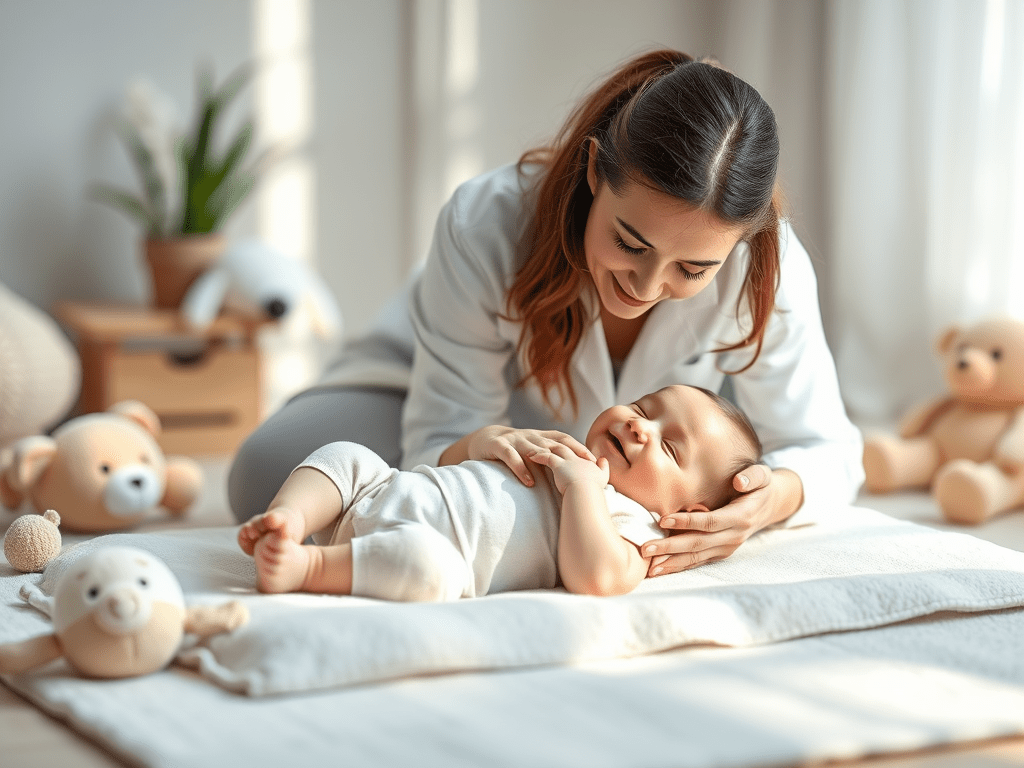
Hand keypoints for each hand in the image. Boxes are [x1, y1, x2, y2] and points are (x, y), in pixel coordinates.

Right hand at [466, 426, 595, 486]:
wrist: (482, 439)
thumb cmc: (512, 450)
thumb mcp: (530, 450)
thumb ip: (547, 457)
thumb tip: (572, 473)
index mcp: (539, 436)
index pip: (563, 439)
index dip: (578, 447)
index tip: (593, 460)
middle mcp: (529, 436)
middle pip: (552, 443)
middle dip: (570, 454)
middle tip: (583, 467)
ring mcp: (513, 439)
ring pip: (533, 449)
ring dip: (546, 461)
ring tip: (559, 475)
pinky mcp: (498, 445)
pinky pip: (510, 457)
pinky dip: (520, 468)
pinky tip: (528, 481)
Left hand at [528, 443, 608, 493]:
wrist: (588, 494)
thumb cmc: (594, 490)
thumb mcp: (602, 477)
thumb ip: (603, 468)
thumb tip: (604, 459)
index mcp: (585, 460)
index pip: (576, 449)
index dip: (570, 447)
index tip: (563, 446)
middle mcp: (576, 457)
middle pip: (565, 445)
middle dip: (554, 443)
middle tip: (545, 443)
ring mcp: (568, 460)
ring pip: (554, 448)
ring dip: (543, 448)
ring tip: (532, 449)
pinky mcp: (559, 465)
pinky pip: (546, 456)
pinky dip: (538, 455)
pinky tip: (530, 456)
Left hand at [640, 465, 799, 575]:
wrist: (772, 505)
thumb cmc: (760, 486)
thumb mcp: (763, 475)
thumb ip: (753, 476)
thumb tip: (739, 481)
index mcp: (741, 517)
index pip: (710, 522)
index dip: (687, 521)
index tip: (663, 519)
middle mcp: (734, 536)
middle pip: (698, 544)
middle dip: (670, 547)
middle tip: (645, 548)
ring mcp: (727, 548)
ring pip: (696, 557)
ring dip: (671, 563)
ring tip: (649, 568)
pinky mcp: (721, 553)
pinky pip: (698, 562)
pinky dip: (678, 566)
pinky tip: (660, 570)